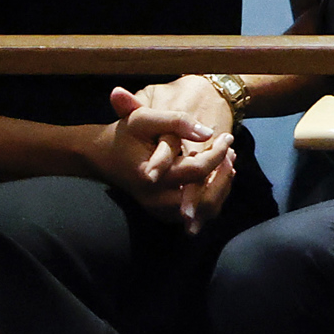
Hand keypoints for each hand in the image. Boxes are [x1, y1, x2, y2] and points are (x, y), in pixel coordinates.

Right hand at [86, 89, 232, 232]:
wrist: (102, 156)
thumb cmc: (125, 134)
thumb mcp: (144, 118)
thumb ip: (176, 121)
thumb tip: (208, 132)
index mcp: (152, 176)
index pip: (197, 171)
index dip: (217, 154)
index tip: (228, 137)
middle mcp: (156, 199)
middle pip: (204, 200)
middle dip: (223, 177)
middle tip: (231, 153)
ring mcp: (159, 210)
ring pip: (202, 212)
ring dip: (220, 189)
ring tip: (228, 164)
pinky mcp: (162, 213)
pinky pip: (195, 215)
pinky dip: (210, 199)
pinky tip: (217, 178)